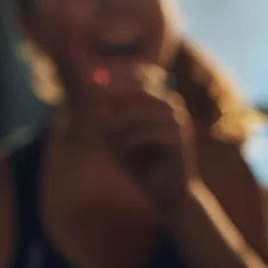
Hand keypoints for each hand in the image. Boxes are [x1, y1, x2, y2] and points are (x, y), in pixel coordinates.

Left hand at [79, 64, 200, 213]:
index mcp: (159, 101)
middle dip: (115, 90)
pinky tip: (121, 151)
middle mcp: (171, 106)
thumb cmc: (141, 163)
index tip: (89, 76)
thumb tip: (91, 94)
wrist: (167, 193)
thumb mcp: (117, 137)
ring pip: (140, 110)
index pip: (140, 75)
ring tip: (110, 139)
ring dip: (120, 123)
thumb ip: (107, 117)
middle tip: (92, 96)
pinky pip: (146, 133)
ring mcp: (177, 121)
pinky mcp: (179, 140)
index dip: (116, 74)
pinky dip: (129, 141)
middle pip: (142, 86)